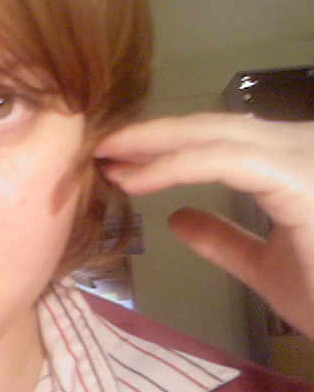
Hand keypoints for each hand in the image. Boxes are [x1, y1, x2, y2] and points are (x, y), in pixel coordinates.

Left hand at [95, 112, 313, 339]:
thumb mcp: (265, 266)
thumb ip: (223, 239)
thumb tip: (177, 219)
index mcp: (291, 164)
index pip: (218, 139)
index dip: (164, 145)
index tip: (115, 159)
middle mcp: (300, 147)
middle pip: (210, 126)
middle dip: (150, 134)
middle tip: (98, 144)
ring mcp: (303, 156)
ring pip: (214, 133)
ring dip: (153, 143)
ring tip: (105, 155)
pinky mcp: (299, 176)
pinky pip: (224, 159)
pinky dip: (174, 166)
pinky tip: (135, 180)